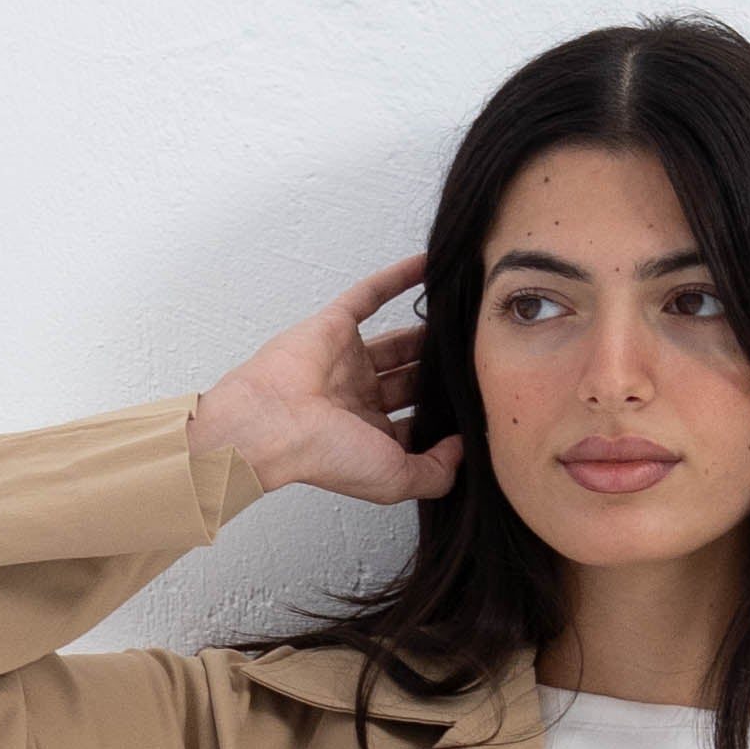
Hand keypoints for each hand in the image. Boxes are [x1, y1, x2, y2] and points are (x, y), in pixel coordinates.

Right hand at [189, 256, 461, 509]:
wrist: (273, 421)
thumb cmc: (323, 455)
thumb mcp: (395, 481)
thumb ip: (436, 472)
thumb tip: (464, 449)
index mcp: (369, 435)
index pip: (415, 423)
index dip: (442, 417)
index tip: (476, 406)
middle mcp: (358, 398)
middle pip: (410, 380)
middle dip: (438, 373)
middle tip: (476, 356)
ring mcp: (346, 360)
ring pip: (397, 341)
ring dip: (426, 332)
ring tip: (462, 318)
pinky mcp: (335, 325)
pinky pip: (371, 295)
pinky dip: (398, 279)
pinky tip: (429, 267)